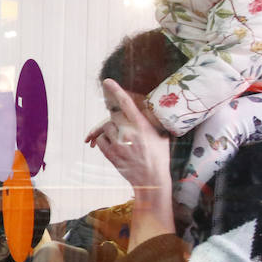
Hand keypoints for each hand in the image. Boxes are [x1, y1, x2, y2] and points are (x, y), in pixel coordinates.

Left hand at [87, 79, 171, 193]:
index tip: (107, 82)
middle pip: (113, 115)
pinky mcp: (110, 153)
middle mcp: (129, 132)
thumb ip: (150, 121)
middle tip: (124, 129)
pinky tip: (117, 147)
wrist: (151, 180)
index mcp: (142, 125)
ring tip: (123, 141)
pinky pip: (101, 139)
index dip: (116, 91)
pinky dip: (105, 141)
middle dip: (116, 119)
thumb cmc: (158, 156)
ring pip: (106, 127)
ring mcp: (118, 143)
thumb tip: (144, 107)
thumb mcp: (160, 135)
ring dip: (111, 131)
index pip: (127, 103)